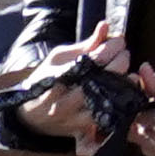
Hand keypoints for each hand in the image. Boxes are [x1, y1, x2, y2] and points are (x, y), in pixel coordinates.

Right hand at [8, 33, 128, 144]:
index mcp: (56, 79)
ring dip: (124, 81)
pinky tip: (121, 90)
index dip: (113, 45)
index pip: (95, 58)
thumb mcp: (58, 59)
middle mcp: (64, 101)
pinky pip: (109, 115)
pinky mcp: (81, 129)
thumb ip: (84, 44)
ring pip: (110, 96)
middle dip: (121, 60)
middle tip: (122, 54)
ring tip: (125, 71)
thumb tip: (104, 26)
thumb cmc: (45, 81)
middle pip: (106, 77)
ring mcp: (73, 117)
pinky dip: (120, 101)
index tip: (118, 40)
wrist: (29, 117)